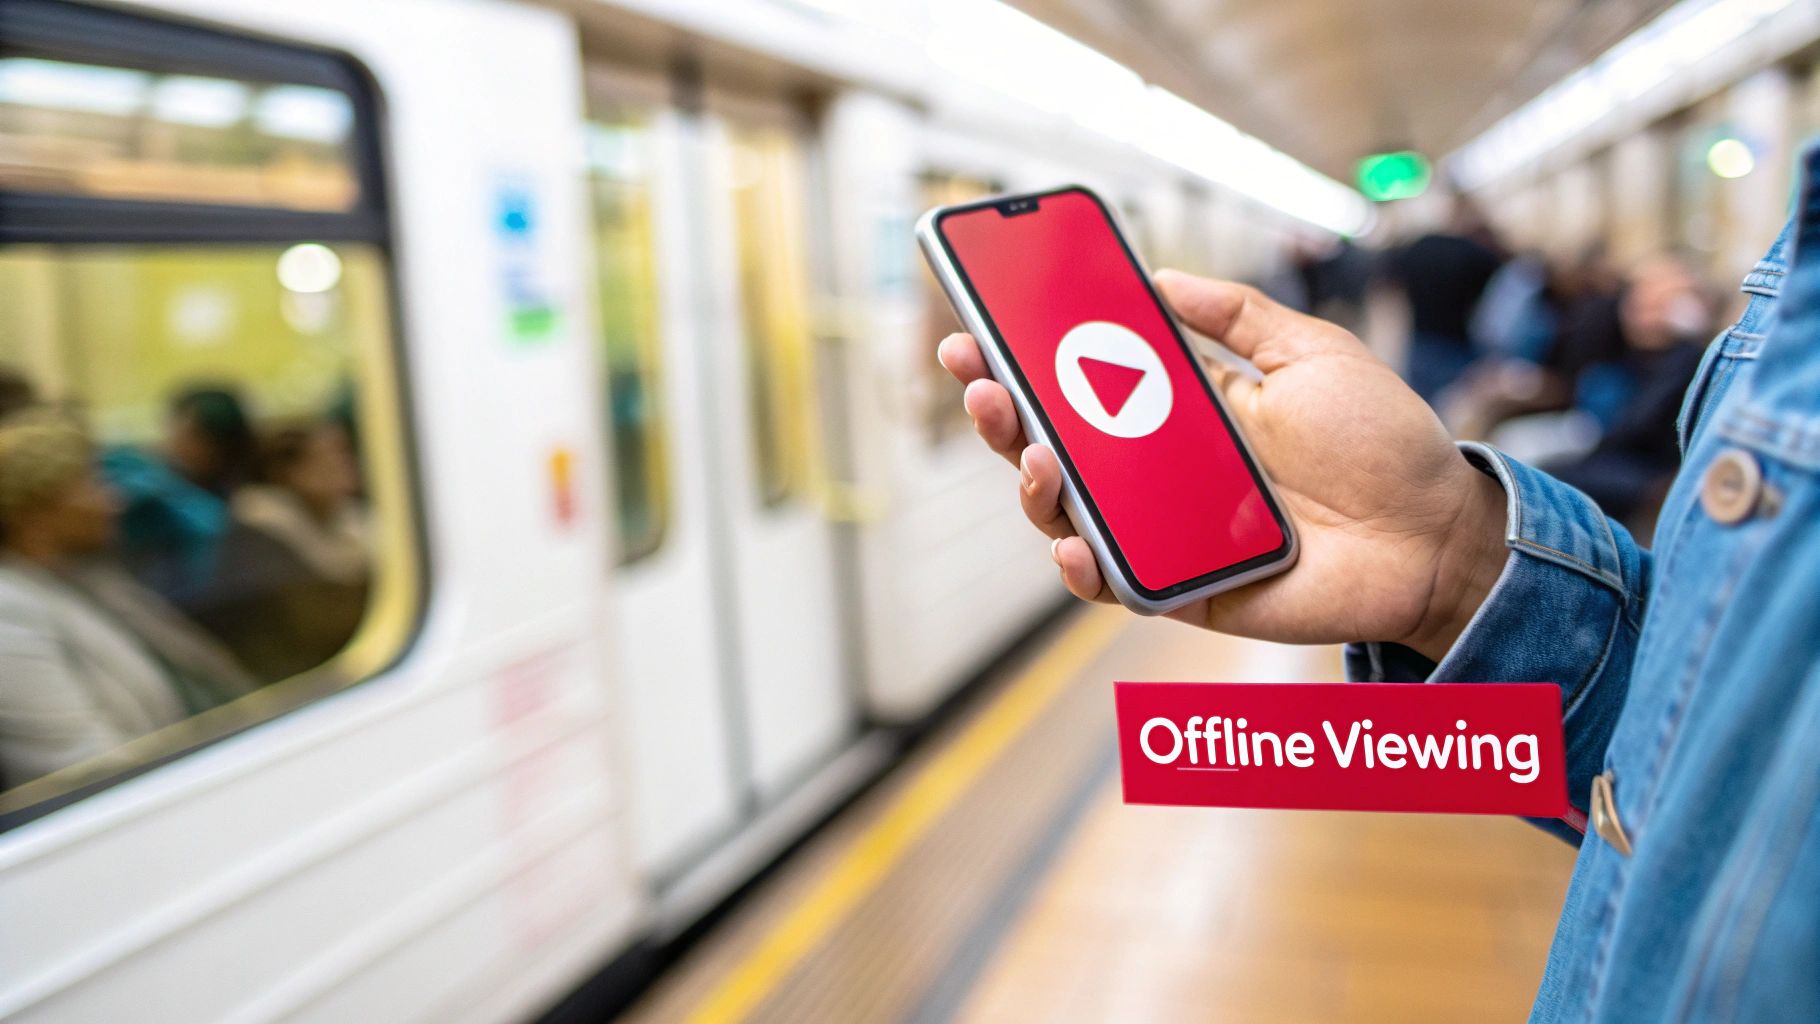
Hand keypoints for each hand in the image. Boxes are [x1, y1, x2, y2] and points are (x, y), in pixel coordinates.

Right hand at [937, 269, 1507, 660]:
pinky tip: (1073, 541)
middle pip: (1056, 446)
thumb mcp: (1312, 351)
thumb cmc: (1383, 442)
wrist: (1437, 533)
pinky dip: (1083, 568)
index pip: (1085, 382)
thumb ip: (1237, 313)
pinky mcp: (1184, 589)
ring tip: (1036, 456)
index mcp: (1183, 411)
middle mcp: (1160, 472)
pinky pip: (1115, 583)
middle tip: (980, 383)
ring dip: (1034, 485)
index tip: (978, 326)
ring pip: (1069, 514)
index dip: (1025, 360)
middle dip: (1003, 415)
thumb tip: (1160, 276)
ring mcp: (1165, 531)